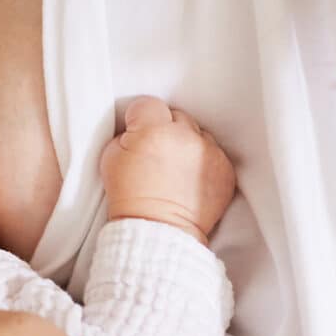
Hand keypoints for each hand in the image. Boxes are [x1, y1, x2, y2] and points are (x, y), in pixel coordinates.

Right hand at [100, 97, 235, 243]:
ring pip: (198, 133)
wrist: (158, 231)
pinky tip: (189, 178)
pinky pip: (214, 153)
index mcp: (153, 130)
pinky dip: (203, 162)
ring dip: (187, 144)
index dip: (140, 118)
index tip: (138, 132)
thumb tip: (137, 128)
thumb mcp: (110, 159)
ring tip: (175, 168)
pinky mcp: (225, 169)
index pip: (148, 104)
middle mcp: (185, 137)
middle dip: (166, 129)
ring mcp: (209, 153)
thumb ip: (125, 134)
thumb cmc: (130, 198)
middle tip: (157, 153)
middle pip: (176, 116)